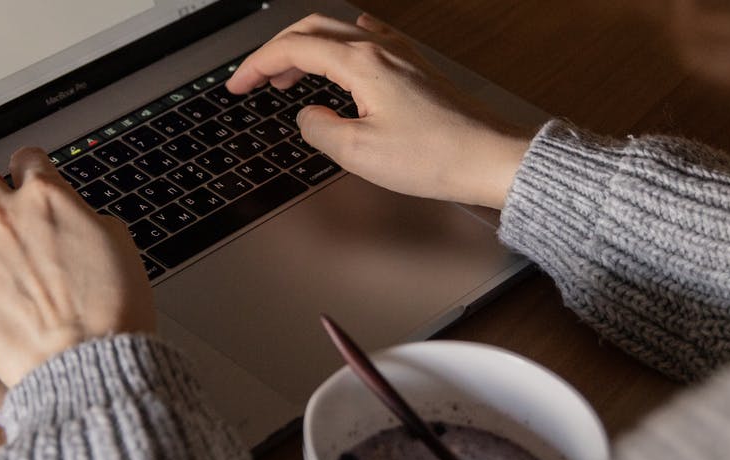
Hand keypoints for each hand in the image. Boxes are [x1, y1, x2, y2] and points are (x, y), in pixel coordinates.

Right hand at [227, 13, 535, 207]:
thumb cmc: (437, 157)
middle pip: (314, 31)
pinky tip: (347, 52)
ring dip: (307, 50)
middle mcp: (382, 51)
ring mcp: (402, 58)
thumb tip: (308, 118)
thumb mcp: (359, 153)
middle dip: (276, 52)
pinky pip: (371, 41)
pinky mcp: (417, 72)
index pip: (294, 49)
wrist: (491, 159)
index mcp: (362, 64)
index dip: (258, 65)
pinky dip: (343, 47)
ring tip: (288, 77)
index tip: (238, 84)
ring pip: (340, 35)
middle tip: (255, 78)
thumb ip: (320, 130)